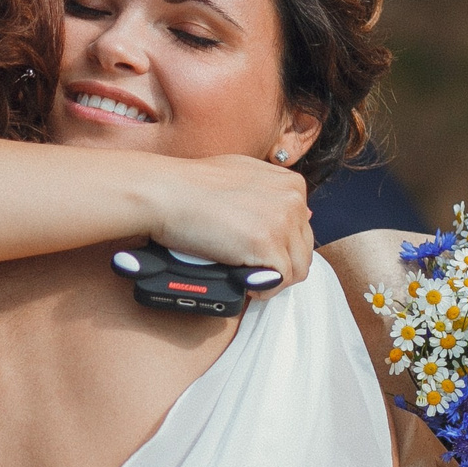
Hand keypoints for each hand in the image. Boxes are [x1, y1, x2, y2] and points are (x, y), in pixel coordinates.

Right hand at [139, 155, 315, 293]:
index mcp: (290, 184)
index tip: (255, 253)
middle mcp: (293, 200)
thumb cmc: (191, 186)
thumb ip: (269, 192)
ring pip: (296, 270)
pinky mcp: (266, 244)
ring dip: (270, 280)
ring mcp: (282, 222)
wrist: (165, 192)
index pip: (302, 230)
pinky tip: (242, 282)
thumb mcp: (242, 176)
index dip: (279, 248)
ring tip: (244, 276)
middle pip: (302, 252)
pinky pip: (278, 282)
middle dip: (277, 266)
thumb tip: (294, 212)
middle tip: (248, 269)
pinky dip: (261, 290)